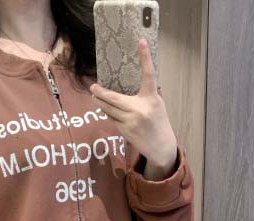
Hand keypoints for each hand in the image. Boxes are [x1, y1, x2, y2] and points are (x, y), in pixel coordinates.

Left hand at [89, 38, 176, 171]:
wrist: (161, 146)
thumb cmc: (158, 122)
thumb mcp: (157, 104)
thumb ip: (146, 93)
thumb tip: (133, 79)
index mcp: (151, 98)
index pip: (148, 74)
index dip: (145, 58)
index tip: (141, 42)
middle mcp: (140, 108)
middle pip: (113, 97)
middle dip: (100, 92)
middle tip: (93, 87)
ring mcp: (131, 120)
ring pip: (108, 109)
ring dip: (100, 103)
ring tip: (95, 97)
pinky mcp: (125, 130)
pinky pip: (111, 118)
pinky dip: (107, 113)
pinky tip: (106, 110)